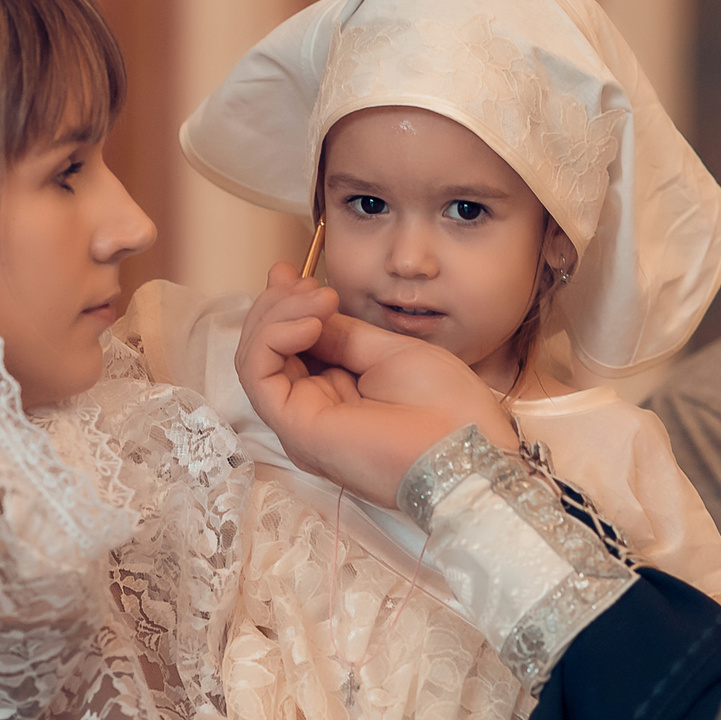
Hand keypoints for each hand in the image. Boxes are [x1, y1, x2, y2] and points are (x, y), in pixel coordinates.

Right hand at [236, 264, 518, 507]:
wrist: (464, 448)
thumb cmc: (445, 406)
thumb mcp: (389, 353)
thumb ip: (343, 335)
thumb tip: (309, 308)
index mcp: (335, 396)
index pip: (289, 347)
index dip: (284, 306)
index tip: (293, 270)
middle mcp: (311, 410)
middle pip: (265, 350)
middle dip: (277, 305)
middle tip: (306, 281)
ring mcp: (299, 421)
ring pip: (255, 359)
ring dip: (277, 315)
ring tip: (320, 298)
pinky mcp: (294, 427)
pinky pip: (258, 375)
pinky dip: (273, 337)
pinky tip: (310, 322)